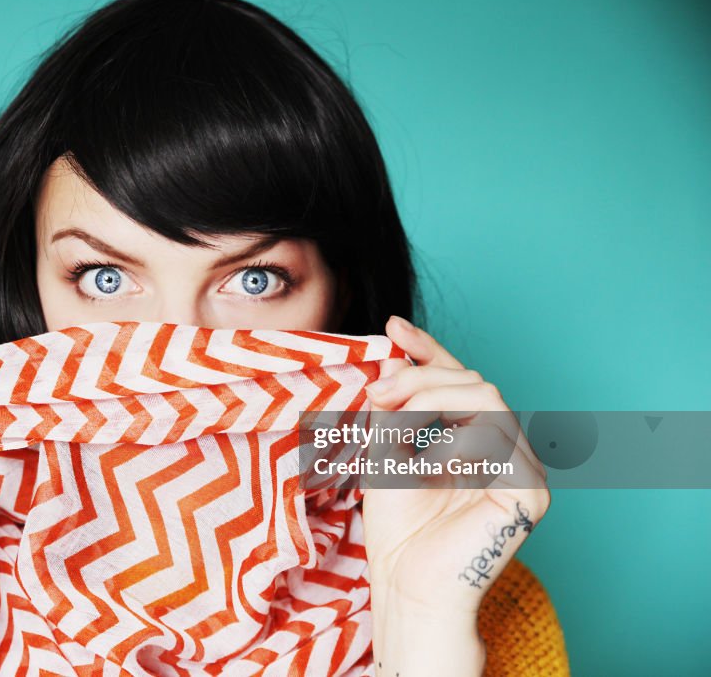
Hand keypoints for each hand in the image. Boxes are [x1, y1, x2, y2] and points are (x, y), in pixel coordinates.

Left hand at [360, 316, 550, 674]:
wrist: (406, 585)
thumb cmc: (397, 528)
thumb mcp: (385, 452)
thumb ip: (395, 407)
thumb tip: (394, 357)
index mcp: (474, 438)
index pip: (460, 381)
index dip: (431, 350)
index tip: (394, 327)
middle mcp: (506, 449)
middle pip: (474, 380)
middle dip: (420, 378)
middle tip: (378, 396)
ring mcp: (525, 468)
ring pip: (486, 398)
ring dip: (431, 405)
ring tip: (397, 434)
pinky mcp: (533, 491)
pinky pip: (497, 437)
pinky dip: (454, 443)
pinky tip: (430, 468)